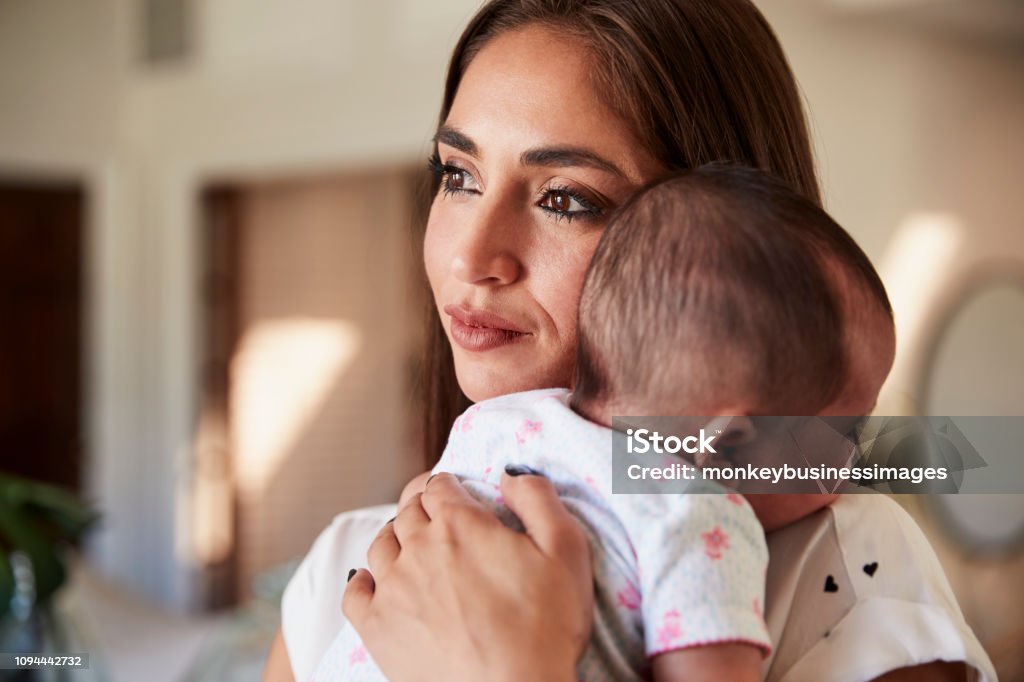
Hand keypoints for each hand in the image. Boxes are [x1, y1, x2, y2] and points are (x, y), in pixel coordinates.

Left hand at [343, 471, 592, 681]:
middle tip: (435, 514)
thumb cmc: (545, 628)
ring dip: (396, 537)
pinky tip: (376, 583)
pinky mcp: (377, 627)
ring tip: (412, 547)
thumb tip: (511, 474)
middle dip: (422, 505)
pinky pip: (355, 591)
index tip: (454, 492)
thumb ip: (538, 499)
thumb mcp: (565, 551)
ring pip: (381, 544)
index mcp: (460, 524)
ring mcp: (393, 588)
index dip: (447, 485)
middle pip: (408, 510)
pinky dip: (363, 580)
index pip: (439, 485)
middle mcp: (418, 548)